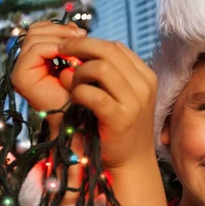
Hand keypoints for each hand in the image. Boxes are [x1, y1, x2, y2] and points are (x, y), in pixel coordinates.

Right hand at [11, 21, 86, 129]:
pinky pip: (37, 50)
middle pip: (36, 30)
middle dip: (61, 30)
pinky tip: (72, 58)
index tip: (82, 33)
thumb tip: (76, 27)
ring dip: (60, 39)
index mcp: (37, 59)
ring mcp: (21, 70)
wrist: (83, 119)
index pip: (41, 30)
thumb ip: (73, 44)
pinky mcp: (21, 77)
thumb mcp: (80, 61)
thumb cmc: (85, 91)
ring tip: (78, 49)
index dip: (61, 28)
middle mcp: (25, 64)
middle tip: (82, 36)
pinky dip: (55, 48)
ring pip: (35, 36)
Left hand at [57, 38, 157, 170]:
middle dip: (79, 48)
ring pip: (102, 68)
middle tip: (59, 52)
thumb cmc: (120, 127)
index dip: (90, 43)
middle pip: (108, 51)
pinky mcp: (121, 118)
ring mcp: (135, 102)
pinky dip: (79, 92)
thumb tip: (77, 52)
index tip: (69, 47)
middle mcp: (144, 85)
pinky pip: (94, 94)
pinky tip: (74, 99)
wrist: (131, 162)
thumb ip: (108, 75)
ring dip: (79, 73)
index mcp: (145, 76)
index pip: (115, 47)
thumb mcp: (122, 95)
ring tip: (72, 85)